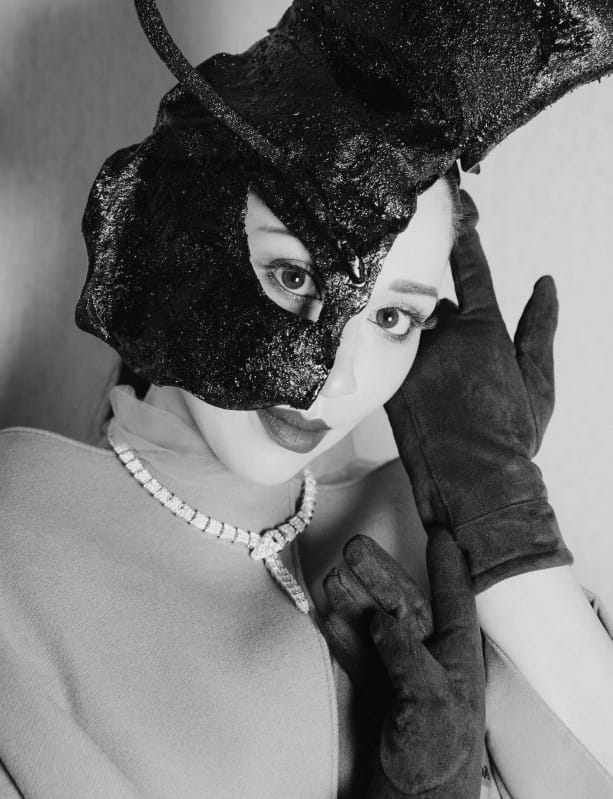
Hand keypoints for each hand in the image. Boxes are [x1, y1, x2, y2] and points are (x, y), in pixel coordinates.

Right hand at [321, 529, 484, 798]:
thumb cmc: (436, 759)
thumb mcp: (431, 703)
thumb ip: (407, 656)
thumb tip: (382, 619)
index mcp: (457, 657)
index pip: (454, 599)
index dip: (447, 566)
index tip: (440, 533)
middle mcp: (429, 658)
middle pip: (404, 603)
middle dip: (379, 573)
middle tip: (354, 546)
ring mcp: (399, 672)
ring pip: (374, 622)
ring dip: (353, 598)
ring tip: (332, 575)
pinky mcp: (374, 688)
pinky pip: (355, 649)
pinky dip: (340, 630)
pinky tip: (326, 611)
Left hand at [384, 190, 571, 592]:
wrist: (474, 483)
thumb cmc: (512, 436)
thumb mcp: (539, 383)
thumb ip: (541, 328)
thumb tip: (546, 283)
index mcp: (483, 330)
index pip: (470, 267)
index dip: (463, 233)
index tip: (454, 203)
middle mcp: (442, 336)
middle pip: (432, 303)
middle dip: (439, 318)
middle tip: (452, 363)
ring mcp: (411, 358)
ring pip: (408, 328)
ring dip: (417, 341)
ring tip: (434, 383)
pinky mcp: (389, 381)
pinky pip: (389, 355)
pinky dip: (398, 361)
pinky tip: (411, 387)